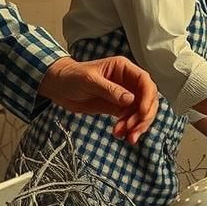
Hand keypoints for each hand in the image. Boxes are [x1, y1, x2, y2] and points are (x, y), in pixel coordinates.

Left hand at [38, 55, 157, 143]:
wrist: (58, 87)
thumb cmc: (72, 76)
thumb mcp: (90, 80)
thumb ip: (110, 90)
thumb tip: (131, 99)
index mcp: (123, 68)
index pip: (145, 81)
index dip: (147, 97)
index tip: (142, 113)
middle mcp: (127, 81)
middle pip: (147, 98)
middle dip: (144, 116)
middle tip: (134, 130)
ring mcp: (124, 95)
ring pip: (140, 111)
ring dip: (137, 125)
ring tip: (126, 136)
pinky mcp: (117, 108)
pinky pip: (130, 119)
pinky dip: (128, 128)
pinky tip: (119, 133)